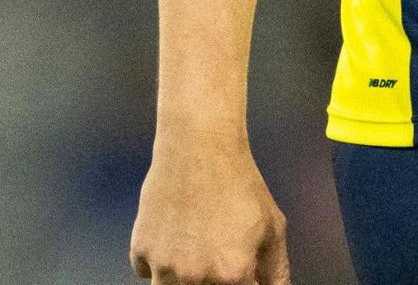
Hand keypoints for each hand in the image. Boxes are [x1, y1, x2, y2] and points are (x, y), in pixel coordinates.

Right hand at [130, 132, 289, 284]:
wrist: (198, 147)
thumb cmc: (237, 183)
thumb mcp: (271, 227)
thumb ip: (277, 272)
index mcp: (232, 275)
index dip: (241, 282)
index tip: (238, 271)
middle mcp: (195, 278)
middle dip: (211, 279)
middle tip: (213, 250)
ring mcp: (164, 266)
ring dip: (182, 278)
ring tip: (194, 248)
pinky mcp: (140, 251)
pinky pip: (148, 272)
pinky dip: (158, 262)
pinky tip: (174, 236)